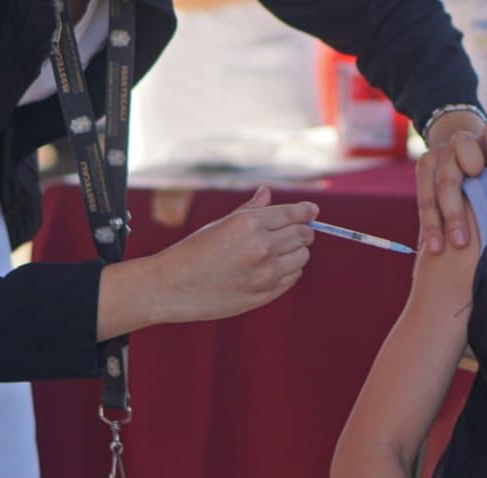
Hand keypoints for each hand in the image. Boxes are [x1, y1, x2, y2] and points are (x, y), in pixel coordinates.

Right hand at [151, 186, 317, 323]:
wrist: (173, 287)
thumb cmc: (193, 251)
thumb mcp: (220, 224)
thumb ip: (250, 209)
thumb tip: (268, 193)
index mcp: (249, 224)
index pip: (292, 214)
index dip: (306, 211)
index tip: (313, 211)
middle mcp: (262, 247)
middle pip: (303, 235)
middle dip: (303, 231)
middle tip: (298, 231)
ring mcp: (265, 273)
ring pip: (302, 257)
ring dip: (297, 251)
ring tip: (280, 251)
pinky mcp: (265, 294)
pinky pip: (292, 277)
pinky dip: (289, 270)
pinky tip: (273, 267)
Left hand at [417, 112, 486, 253]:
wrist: (467, 143)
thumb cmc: (457, 181)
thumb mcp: (442, 196)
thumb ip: (438, 217)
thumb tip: (428, 256)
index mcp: (427, 168)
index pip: (427, 199)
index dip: (431, 226)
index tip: (436, 250)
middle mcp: (442, 153)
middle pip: (446, 181)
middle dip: (453, 214)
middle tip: (461, 242)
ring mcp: (464, 140)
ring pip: (463, 145)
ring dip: (470, 162)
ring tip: (479, 175)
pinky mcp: (486, 131)